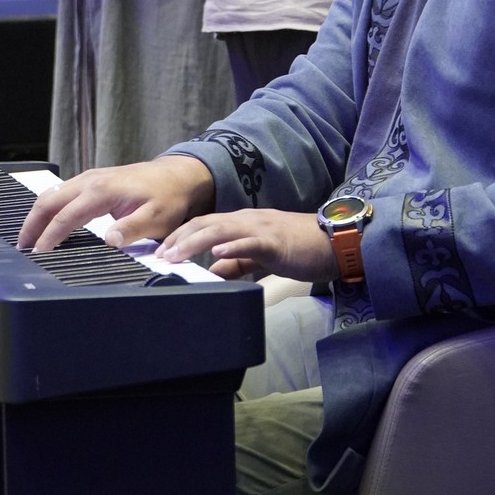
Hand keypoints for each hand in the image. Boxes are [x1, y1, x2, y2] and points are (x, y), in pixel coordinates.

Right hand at [17, 155, 215, 252]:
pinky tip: (47, 222)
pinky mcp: (93, 180)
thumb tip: (108, 241)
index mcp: (102, 191)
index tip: (39, 255)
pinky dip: (50, 207)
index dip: (50, 237)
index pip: (66, 216)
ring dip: (38, 215)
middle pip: (49, 200)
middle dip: (32, 224)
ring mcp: (90, 178)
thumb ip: (130, 229)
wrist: (178, 176)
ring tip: (29, 239)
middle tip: (22, 248)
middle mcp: (91, 180)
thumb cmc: (168, 197)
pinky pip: (63, 192)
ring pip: (53, 194)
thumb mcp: (156, 218)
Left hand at [154, 209, 334, 282]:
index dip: (181, 235)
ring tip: (177, 254)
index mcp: (244, 223)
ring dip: (196, 241)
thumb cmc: (299, 249)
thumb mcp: (261, 257)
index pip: (205, 223)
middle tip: (159, 255)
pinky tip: (219, 253)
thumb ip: (237, 263)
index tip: (161, 250)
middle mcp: (249, 220)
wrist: (335, 243)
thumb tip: (213, 273)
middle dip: (180, 238)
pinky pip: (252, 243)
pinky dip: (233, 246)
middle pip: (207, 223)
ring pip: (223, 229)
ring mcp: (262, 229)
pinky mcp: (276, 242)